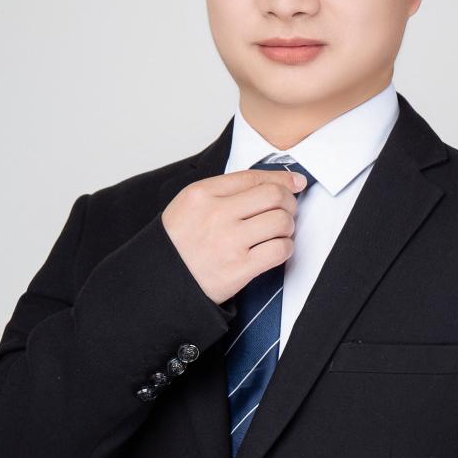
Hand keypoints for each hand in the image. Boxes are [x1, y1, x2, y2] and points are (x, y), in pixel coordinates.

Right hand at [161, 169, 308, 306]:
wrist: (161, 282)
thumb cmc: (179, 244)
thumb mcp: (190, 205)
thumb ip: (225, 191)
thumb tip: (274, 181)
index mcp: (202, 194)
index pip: (254, 176)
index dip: (282, 179)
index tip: (295, 183)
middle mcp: (216, 214)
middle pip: (274, 196)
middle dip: (289, 202)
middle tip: (287, 211)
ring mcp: (229, 242)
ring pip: (281, 222)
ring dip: (287, 227)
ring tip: (278, 232)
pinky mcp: (239, 269)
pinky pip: (280, 250)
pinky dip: (285, 248)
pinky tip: (276, 249)